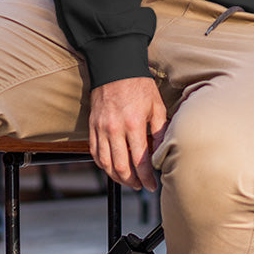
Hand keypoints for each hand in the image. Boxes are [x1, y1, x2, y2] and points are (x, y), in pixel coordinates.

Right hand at [89, 76, 166, 190]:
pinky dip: (102, 165)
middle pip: (121, 167)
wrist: (116, 67)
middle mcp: (115, 129)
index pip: (140, 161)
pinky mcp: (92, 126)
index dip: (147, 177)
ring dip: (116, 177)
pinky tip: (111, 167)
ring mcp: (101, 128)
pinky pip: (94, 152)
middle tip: (139, 185)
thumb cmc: (139, 85)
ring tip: (127, 180)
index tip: (152, 185)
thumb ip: (159, 130)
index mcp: (134, 124)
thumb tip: (161, 152)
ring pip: (106, 164)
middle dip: (132, 181)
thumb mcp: (156, 105)